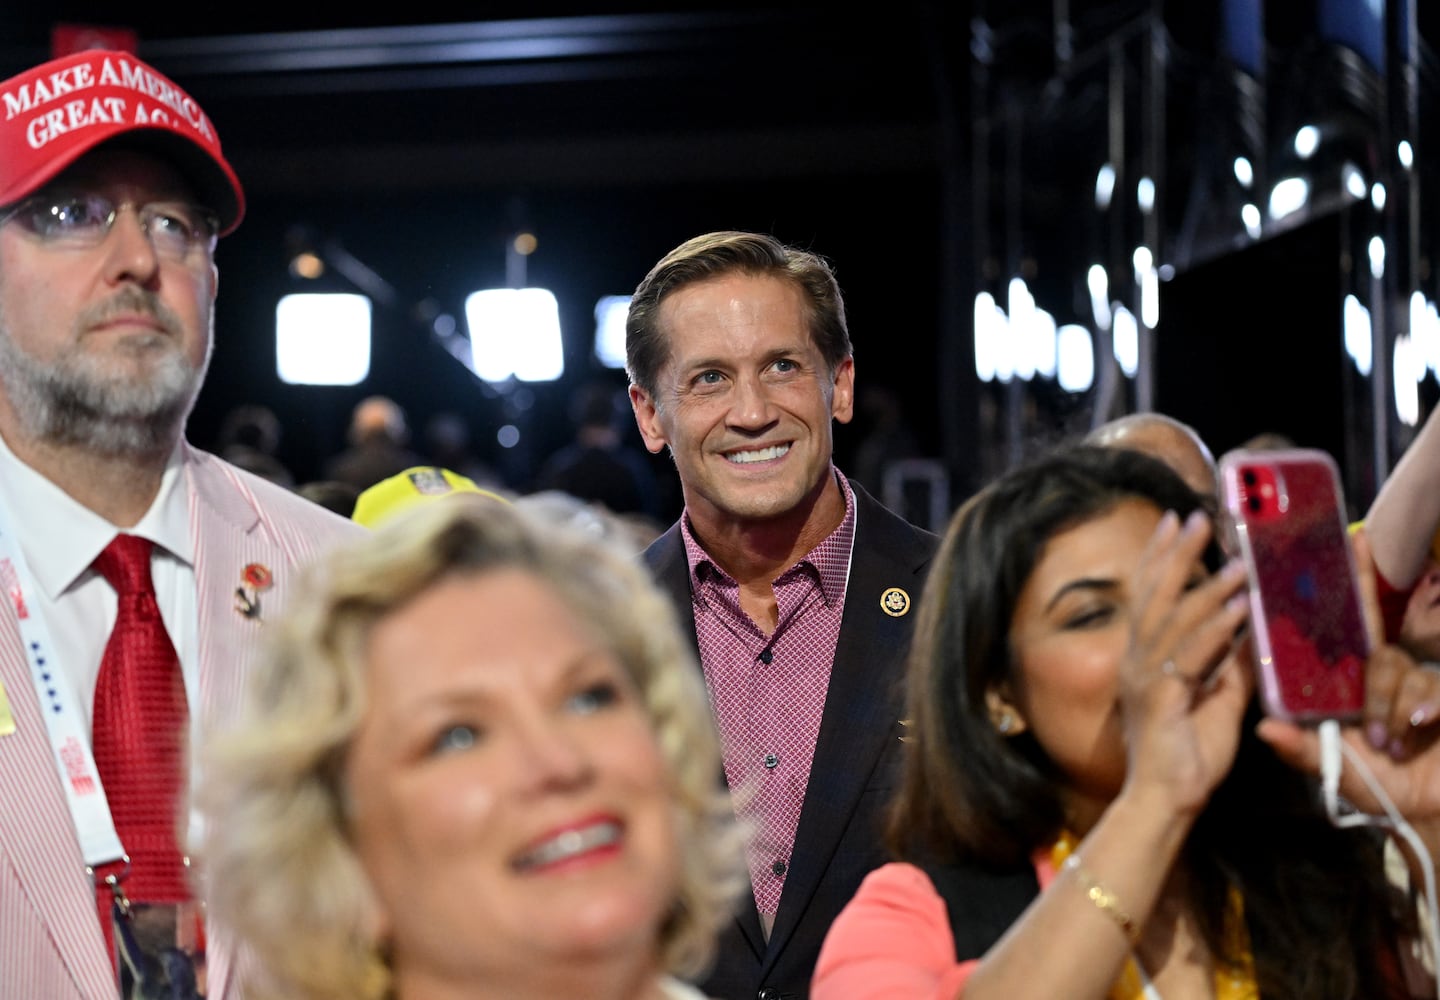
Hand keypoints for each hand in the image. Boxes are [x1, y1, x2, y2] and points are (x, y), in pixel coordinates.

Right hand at [1118, 509, 1252, 816]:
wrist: (1164, 801)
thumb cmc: (1187, 758)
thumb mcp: (1217, 702)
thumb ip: (1228, 668)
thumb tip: (1249, 635)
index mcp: (1144, 659)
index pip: (1151, 598)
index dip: (1162, 559)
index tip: (1175, 522)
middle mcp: (1137, 661)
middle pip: (1154, 596)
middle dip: (1175, 554)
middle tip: (1193, 517)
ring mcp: (1145, 677)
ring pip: (1175, 619)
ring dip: (1207, 587)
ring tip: (1235, 560)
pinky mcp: (1160, 697)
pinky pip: (1191, 655)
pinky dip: (1216, 629)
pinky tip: (1239, 607)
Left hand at [1258, 530, 1439, 820]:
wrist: (1427, 812)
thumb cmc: (1378, 785)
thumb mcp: (1336, 767)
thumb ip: (1303, 749)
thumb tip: (1264, 726)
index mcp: (1353, 679)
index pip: (1350, 623)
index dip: (1353, 581)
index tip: (1352, 539)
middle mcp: (1387, 674)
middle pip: (1377, 651)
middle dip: (1374, 685)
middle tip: (1371, 728)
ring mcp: (1421, 684)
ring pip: (1402, 672)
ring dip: (1391, 711)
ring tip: (1388, 744)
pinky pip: (1433, 688)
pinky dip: (1424, 708)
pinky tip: (1417, 726)